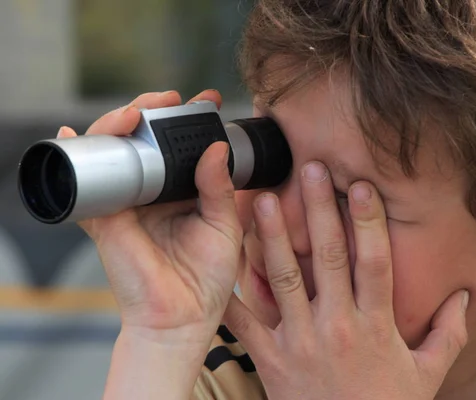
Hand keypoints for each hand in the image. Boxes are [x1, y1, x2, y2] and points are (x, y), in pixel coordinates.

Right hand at [58, 90, 241, 348]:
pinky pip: (87, 182)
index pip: (178, 147)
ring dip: (117, 124)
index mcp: (181, 193)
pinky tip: (77, 134)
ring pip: (113, 152)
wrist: (182, 317)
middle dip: (150, 112)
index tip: (208, 100)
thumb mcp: (224, 226)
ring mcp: (126, 203)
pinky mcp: (105, 217)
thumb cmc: (207, 278)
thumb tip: (216, 147)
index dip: (187, 121)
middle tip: (170, 99)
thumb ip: (219, 187)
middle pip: (141, 141)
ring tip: (135, 112)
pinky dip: (78, 154)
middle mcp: (152, 193)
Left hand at [223, 162, 468, 399]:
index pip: (375, 262)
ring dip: (274, 235)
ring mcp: (301, 341)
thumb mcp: (427, 375)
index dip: (369, 221)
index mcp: (377, 325)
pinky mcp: (271, 359)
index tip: (361, 186)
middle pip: (328, 256)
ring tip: (263, 199)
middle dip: (320, 209)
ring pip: (284, 278)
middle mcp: (338, 326)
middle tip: (310, 168)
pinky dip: (233, 289)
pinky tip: (222, 257)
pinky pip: (247, 321)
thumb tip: (468, 299)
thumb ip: (449, 334)